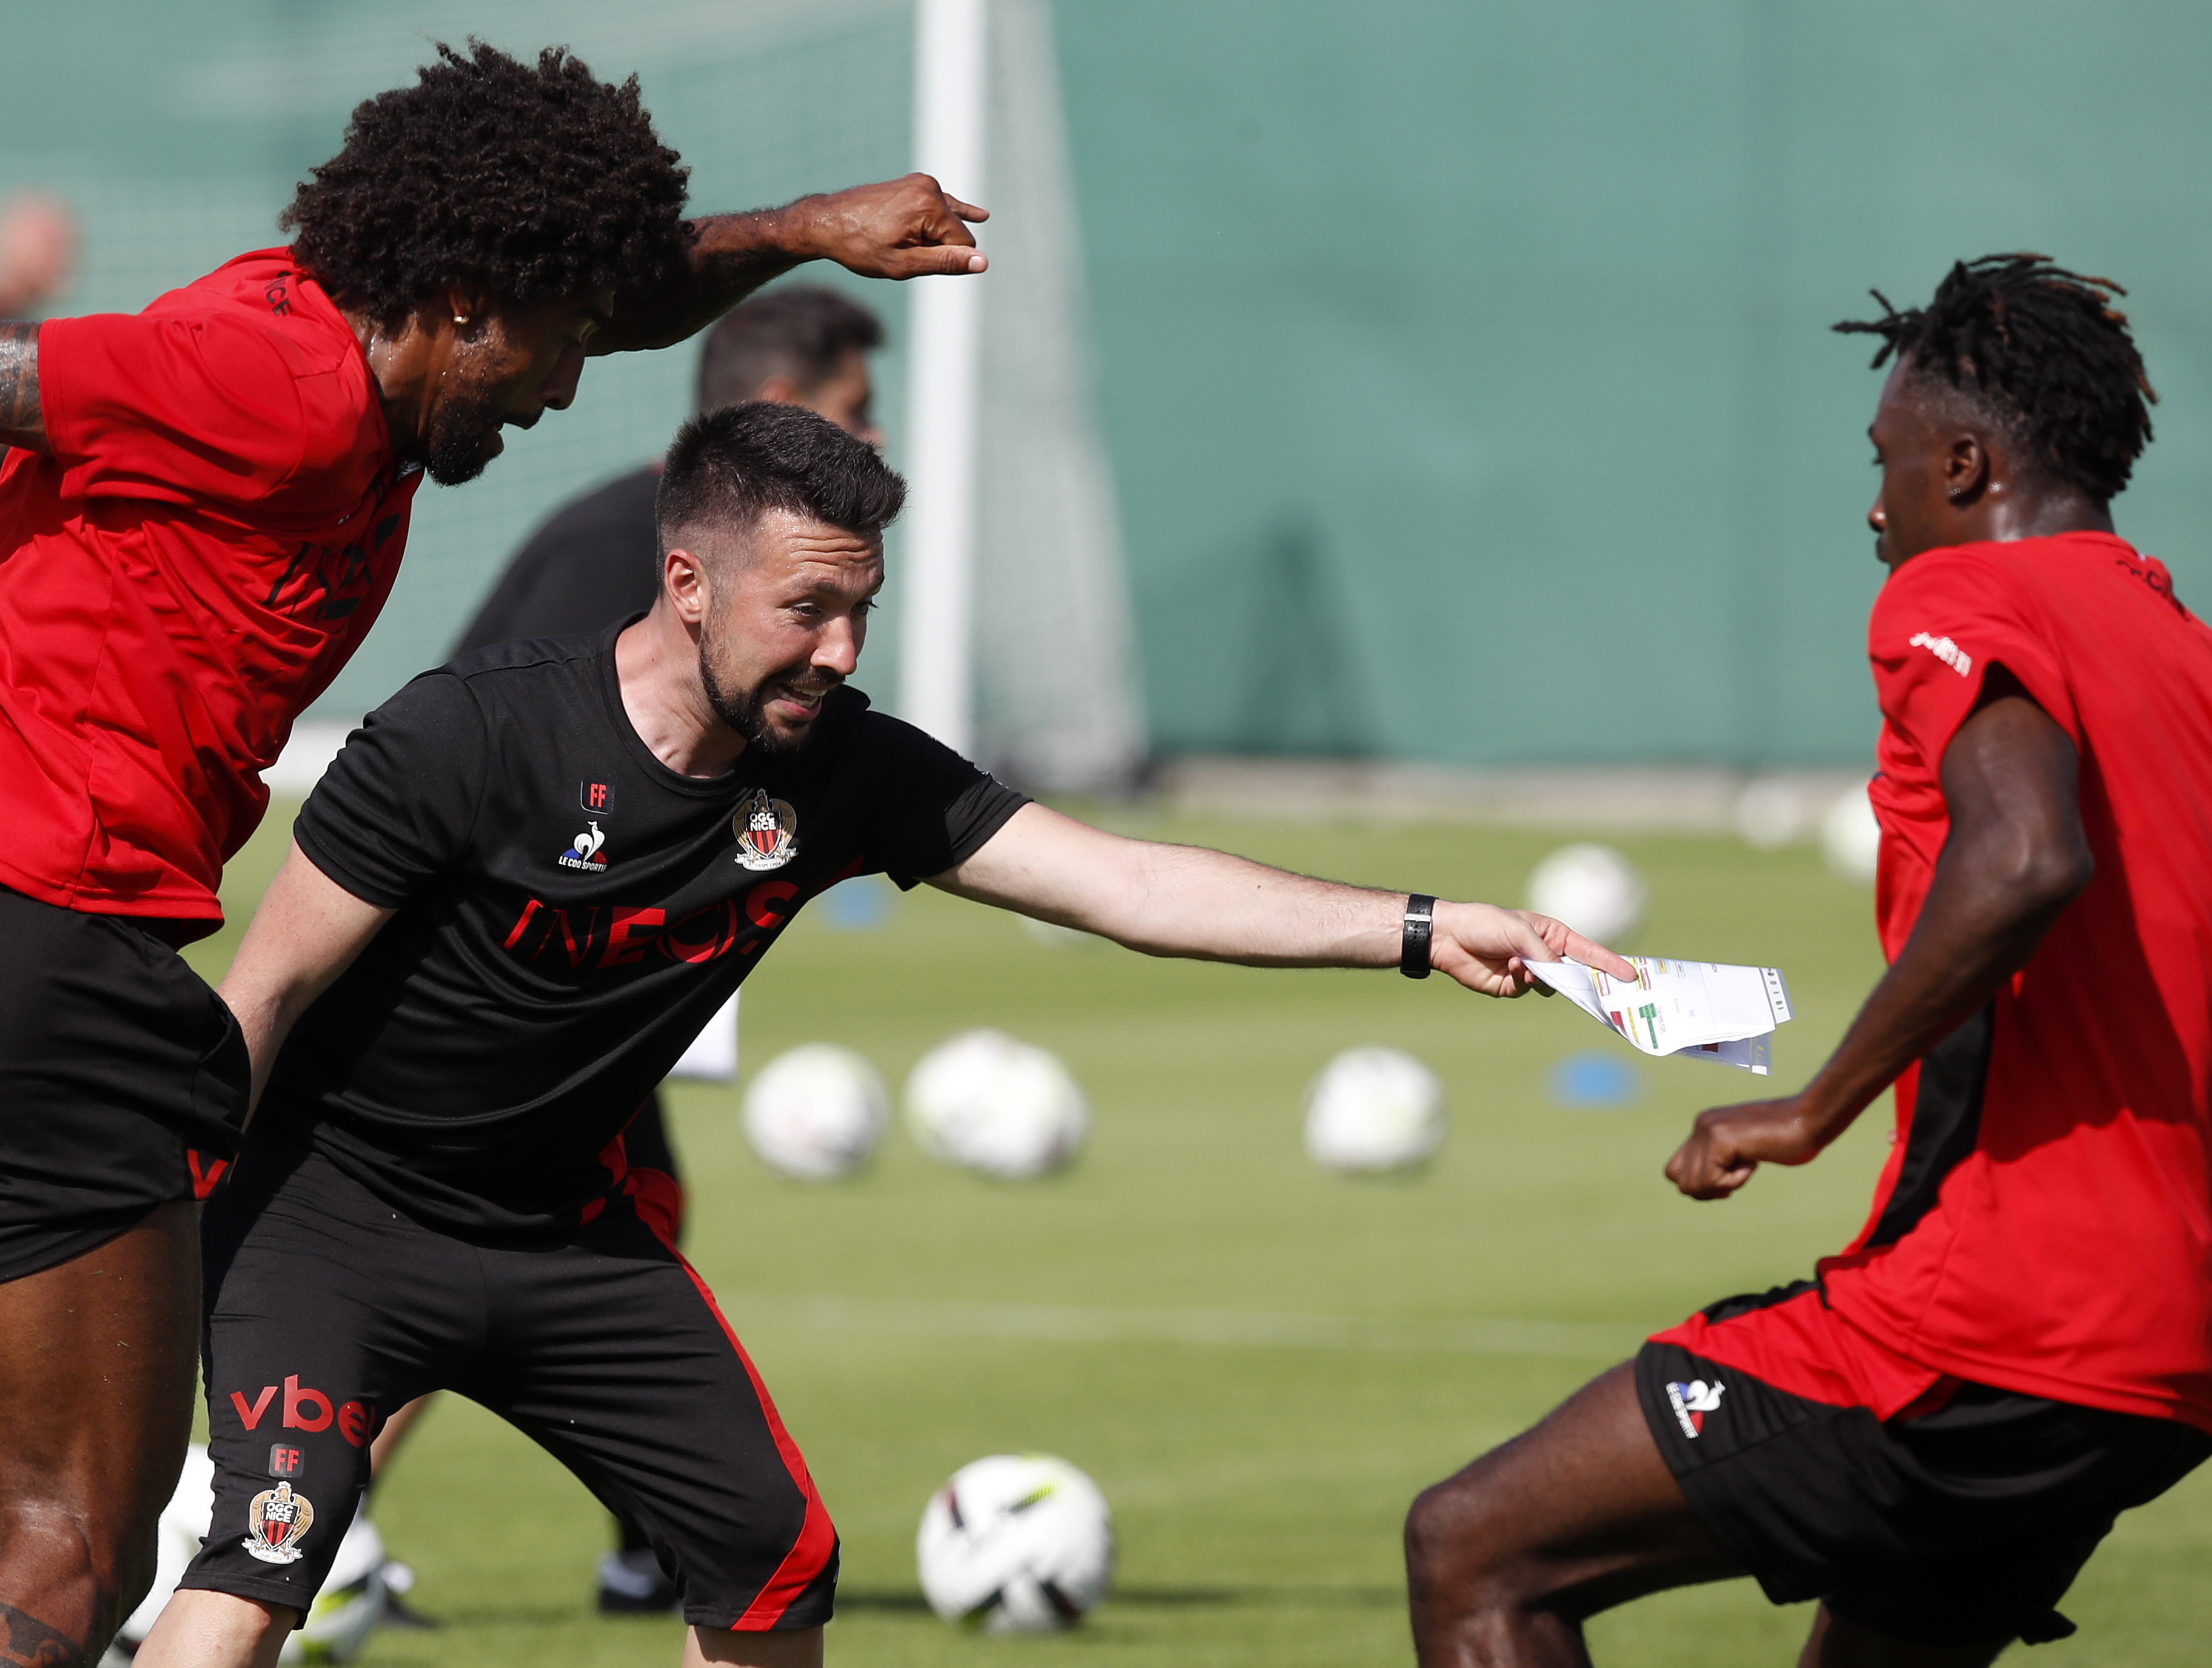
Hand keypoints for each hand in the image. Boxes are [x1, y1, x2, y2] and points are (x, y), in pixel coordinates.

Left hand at [785, 174, 987, 279]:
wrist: (826, 221)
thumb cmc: (860, 247)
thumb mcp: (903, 264)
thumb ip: (945, 262)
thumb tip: (982, 262)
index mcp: (929, 206)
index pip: (963, 245)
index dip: (943, 260)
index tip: (910, 259)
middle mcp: (930, 188)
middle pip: (955, 232)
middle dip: (936, 248)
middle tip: (896, 249)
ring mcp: (922, 183)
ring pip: (947, 222)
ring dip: (932, 238)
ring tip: (900, 238)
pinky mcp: (914, 184)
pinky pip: (941, 206)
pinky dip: (951, 215)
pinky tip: (981, 216)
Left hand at [1429, 902, 1635, 996]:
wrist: (1448, 937)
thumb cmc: (1485, 923)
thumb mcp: (1519, 931)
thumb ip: (1543, 954)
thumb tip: (1561, 975)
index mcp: (1552, 934)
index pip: (1588, 950)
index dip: (1609, 963)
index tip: (1630, 975)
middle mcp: (1544, 954)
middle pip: (1574, 974)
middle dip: (1584, 982)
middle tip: (1597, 993)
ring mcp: (1530, 972)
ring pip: (1552, 987)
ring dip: (1542, 978)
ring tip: (1522, 965)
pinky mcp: (1512, 986)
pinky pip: (1528, 990)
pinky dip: (1522, 981)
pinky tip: (1510, 968)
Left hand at [1664, 1097, 1824, 1199]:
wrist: (1810, 1119)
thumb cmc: (1788, 1138)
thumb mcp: (1745, 1149)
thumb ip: (1722, 1160)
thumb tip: (1697, 1188)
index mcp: (1704, 1127)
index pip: (1676, 1170)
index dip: (1701, 1185)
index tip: (1728, 1181)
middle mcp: (1701, 1125)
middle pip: (1679, 1180)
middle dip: (1707, 1190)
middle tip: (1737, 1177)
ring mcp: (1708, 1130)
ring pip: (1692, 1184)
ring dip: (1723, 1185)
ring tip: (1748, 1165)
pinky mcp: (1720, 1139)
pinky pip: (1712, 1180)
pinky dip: (1735, 1181)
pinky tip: (1753, 1162)